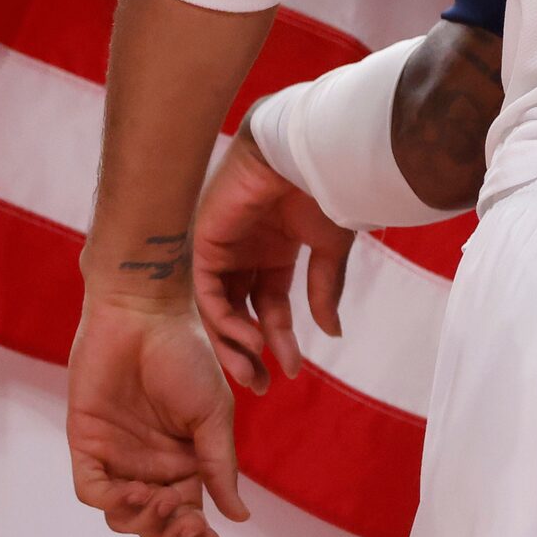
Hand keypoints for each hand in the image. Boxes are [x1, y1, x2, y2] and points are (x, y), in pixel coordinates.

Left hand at [67, 292, 249, 536]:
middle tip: (187, 520)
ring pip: (123, 516)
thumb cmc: (186, 354)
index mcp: (184, 459)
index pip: (188, 511)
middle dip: (171, 532)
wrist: (144, 315)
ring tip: (161, 499)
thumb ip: (221, 464)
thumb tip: (240, 517)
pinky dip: (112, 502)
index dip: (197, 533)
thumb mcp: (214, 412)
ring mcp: (117, 456)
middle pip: (156, 522)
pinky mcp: (86, 444)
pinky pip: (92, 490)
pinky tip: (134, 491)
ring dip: (144, 520)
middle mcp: (150, 463)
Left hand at [195, 119, 355, 391]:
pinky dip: (223, 320)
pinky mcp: (205, 243)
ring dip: (234, 343)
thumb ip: (325, 290)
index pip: (271, 306)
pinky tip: (247, 338)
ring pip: (220, 308)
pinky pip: (206, 293)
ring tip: (253, 370)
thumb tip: (331, 333)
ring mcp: (223, 248)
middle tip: (260, 385)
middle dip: (250, 351)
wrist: (305, 150)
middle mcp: (245, 252)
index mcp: (274, 249)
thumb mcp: (329, 248)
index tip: (294, 369)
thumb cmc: (324, 189)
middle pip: (241, 313)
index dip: (281, 338)